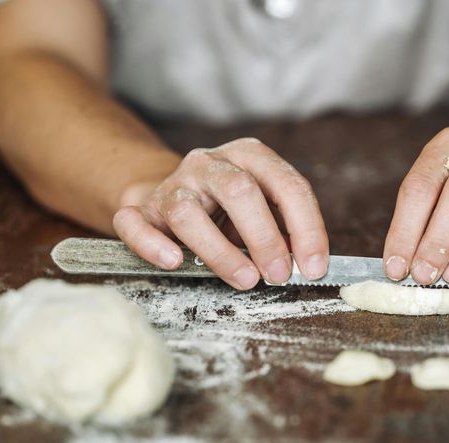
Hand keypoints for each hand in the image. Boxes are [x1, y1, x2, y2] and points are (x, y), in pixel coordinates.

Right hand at [113, 138, 328, 289]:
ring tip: (245, 279)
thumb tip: (308, 265)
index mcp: (251, 156)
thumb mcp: (265, 211)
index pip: (287, 185)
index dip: (306, 227)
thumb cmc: (230, 211)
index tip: (314, 266)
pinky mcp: (141, 208)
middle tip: (280, 275)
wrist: (173, 195)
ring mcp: (173, 183)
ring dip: (220, 251)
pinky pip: (134, 223)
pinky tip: (173, 262)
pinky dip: (152, 245)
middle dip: (265, 237)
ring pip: (188, 211)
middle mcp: (211, 163)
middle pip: (239, 190)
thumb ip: (286, 232)